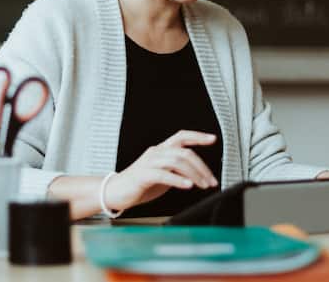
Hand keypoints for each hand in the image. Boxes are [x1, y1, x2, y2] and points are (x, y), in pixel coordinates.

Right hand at [103, 130, 218, 211]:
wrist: (116, 192)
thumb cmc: (140, 184)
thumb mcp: (163, 174)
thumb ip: (177, 170)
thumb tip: (196, 173)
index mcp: (161, 150)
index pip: (181, 137)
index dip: (197, 136)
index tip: (213, 139)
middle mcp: (156, 153)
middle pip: (184, 152)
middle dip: (201, 167)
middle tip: (211, 180)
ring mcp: (148, 162)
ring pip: (176, 161)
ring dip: (194, 174)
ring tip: (203, 185)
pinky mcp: (143, 174)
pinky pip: (163, 174)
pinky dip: (178, 179)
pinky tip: (187, 185)